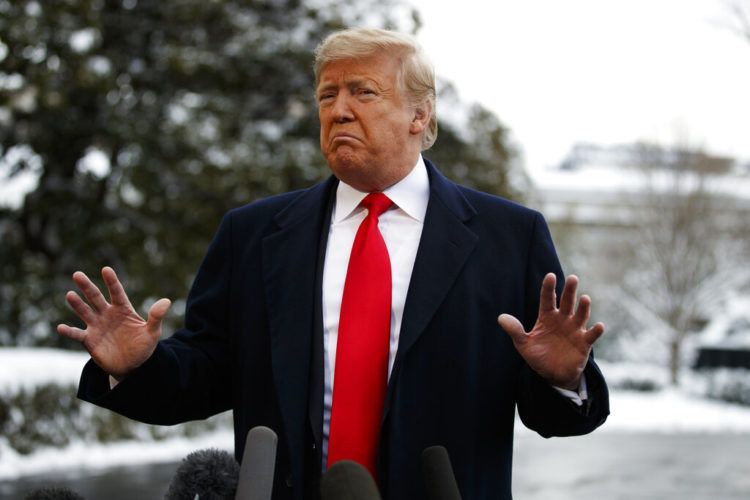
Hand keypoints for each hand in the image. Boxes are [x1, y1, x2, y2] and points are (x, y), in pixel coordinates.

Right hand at [57, 267, 170, 379]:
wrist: (132, 366)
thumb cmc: (143, 347)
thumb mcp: (152, 332)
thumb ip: (156, 317)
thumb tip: (166, 301)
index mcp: (123, 310)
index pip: (117, 293)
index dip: (112, 282)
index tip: (106, 269)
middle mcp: (108, 315)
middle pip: (96, 298)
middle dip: (87, 287)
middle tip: (77, 274)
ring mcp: (97, 326)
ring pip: (85, 312)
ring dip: (77, 304)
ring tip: (70, 295)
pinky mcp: (89, 340)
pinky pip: (77, 334)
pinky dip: (69, 331)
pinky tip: (61, 327)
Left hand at [498, 273, 603, 389]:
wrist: (552, 374)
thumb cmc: (538, 355)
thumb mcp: (523, 344)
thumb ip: (515, 330)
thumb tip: (501, 318)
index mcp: (547, 317)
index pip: (547, 299)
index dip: (549, 288)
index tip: (550, 276)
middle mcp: (562, 320)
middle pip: (567, 302)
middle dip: (569, 291)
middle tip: (572, 278)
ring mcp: (575, 330)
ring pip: (581, 315)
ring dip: (583, 307)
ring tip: (585, 298)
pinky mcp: (584, 343)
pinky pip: (591, 335)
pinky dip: (596, 331)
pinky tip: (599, 326)